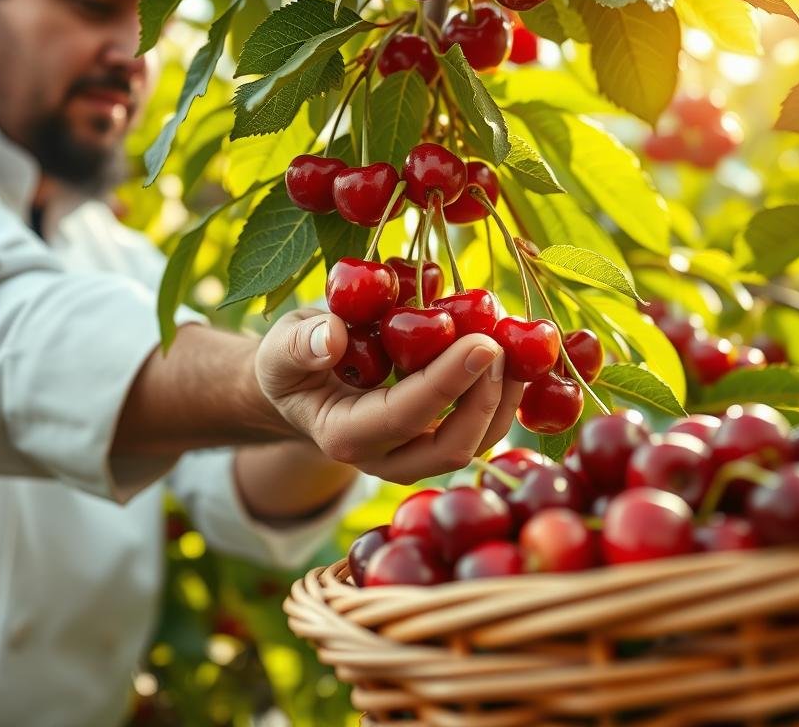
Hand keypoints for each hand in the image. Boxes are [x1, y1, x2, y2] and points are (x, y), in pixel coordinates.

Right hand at [256, 309, 524, 483]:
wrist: (303, 391)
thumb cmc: (292, 365)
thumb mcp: (280, 349)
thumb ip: (300, 345)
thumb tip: (332, 338)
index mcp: (346, 437)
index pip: (406, 415)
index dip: (447, 381)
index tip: (481, 341)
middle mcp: (387, 460)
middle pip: (453, 445)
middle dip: (486, 395)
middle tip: (502, 340)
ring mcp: (418, 457)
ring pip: (479, 442)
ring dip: (506, 396)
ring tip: (517, 342)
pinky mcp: (440, 443)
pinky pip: (484, 428)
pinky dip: (506, 394)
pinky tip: (519, 355)